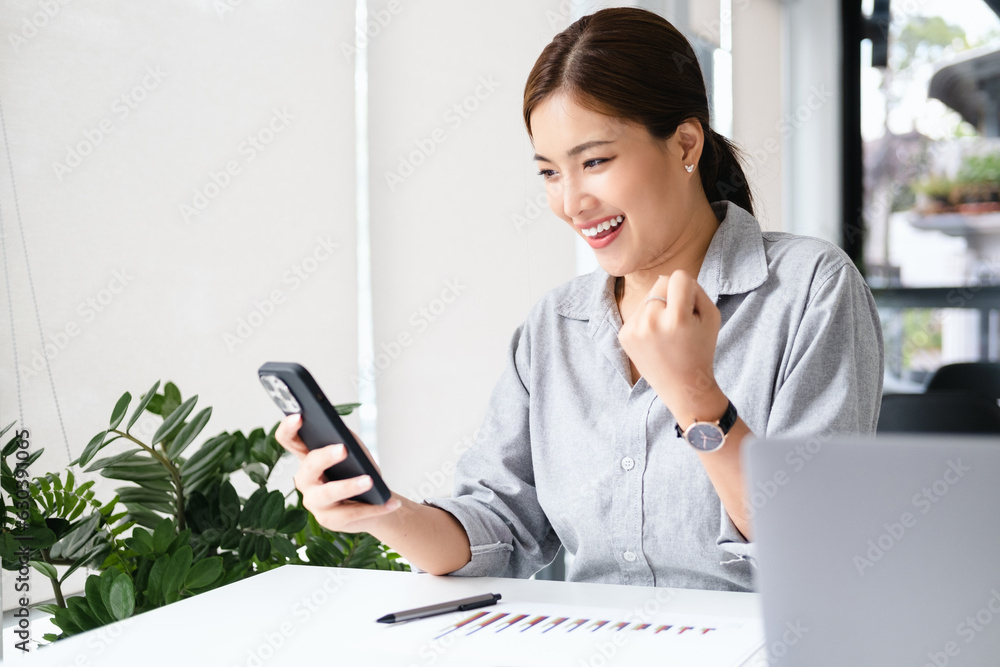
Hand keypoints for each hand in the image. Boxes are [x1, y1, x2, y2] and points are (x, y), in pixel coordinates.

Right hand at [275, 414, 401, 532]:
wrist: (372, 501)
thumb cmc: (358, 470)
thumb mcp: (353, 451)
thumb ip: (345, 439)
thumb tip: (343, 435)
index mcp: (306, 457)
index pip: (288, 440)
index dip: (288, 428)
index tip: (298, 416)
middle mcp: (305, 480)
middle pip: (308, 466)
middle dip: (325, 457)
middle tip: (343, 449)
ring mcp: (314, 502)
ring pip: (329, 493)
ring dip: (350, 486)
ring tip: (369, 480)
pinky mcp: (328, 521)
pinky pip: (352, 513)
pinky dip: (376, 507)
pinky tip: (393, 503)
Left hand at [617, 271, 727, 426]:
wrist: (682, 386)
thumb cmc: (700, 349)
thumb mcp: (711, 316)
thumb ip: (694, 289)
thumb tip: (670, 277)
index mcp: (677, 318)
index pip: (678, 277)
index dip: (688, 288)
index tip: (690, 306)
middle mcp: (652, 322)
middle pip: (661, 282)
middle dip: (672, 296)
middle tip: (679, 321)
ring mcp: (634, 329)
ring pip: (648, 296)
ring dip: (658, 307)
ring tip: (666, 332)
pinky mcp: (624, 335)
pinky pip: (637, 311)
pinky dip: (647, 319)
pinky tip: (655, 339)